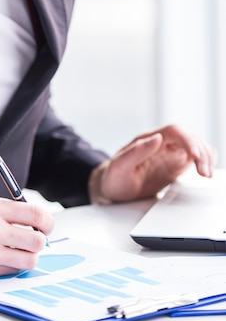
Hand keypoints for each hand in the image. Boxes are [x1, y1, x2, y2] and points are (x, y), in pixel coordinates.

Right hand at [0, 197, 52, 277]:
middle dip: (39, 241)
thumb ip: (4, 211)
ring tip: (20, 252)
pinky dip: (13, 267)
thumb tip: (31, 221)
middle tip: (33, 240)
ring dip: (29, 256)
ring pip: (29, 259)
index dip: (46, 222)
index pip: (35, 214)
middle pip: (37, 240)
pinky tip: (4, 259)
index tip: (46, 226)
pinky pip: (12, 271)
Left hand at [89, 124, 216, 202]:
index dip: (187, 140)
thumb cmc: (115, 177)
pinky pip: (196, 157)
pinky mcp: (176, 164)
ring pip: (196, 146)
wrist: (114, 189)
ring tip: (206, 174)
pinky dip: (205, 161)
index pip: (174, 131)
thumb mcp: (120, 167)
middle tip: (204, 173)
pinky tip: (206, 170)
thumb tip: (156, 138)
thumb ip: (136, 152)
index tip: (195, 155)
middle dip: (201, 152)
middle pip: (189, 138)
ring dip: (206, 157)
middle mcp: (161, 143)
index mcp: (148, 140)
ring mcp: (170, 153)